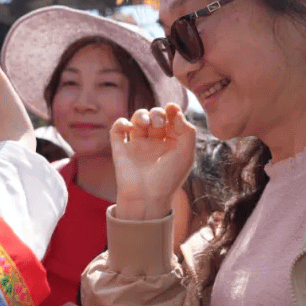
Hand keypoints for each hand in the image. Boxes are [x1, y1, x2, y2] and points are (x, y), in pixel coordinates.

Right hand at [111, 104, 196, 220]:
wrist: (147, 197)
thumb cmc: (169, 179)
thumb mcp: (186, 155)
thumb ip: (187, 131)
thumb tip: (175, 111)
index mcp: (171, 144)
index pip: (171, 120)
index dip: (171, 111)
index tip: (172, 108)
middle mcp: (154, 143)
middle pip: (155, 117)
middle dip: (157, 113)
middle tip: (159, 122)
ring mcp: (137, 145)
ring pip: (137, 119)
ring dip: (141, 114)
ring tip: (145, 122)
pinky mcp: (121, 149)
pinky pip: (117, 130)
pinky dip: (121, 123)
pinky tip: (130, 127)